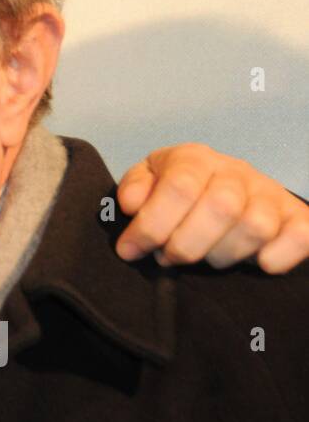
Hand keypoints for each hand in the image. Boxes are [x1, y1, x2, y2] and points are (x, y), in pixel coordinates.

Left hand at [116, 143, 308, 273]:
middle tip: (168, 258)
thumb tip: (132, 204)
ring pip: (256, 226)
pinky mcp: (296, 217)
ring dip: (223, 254)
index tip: (130, 250)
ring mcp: (269, 193)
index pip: (179, 187)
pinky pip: (301, 235)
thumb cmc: (179, 191)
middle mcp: (236, 171)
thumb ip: (135, 188)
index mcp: (195, 159)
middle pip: (221, 207)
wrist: (223, 186)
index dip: (151, 225)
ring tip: (205, 257)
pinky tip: (257, 262)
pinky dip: (280, 254)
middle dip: (186, 245)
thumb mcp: (147, 181)